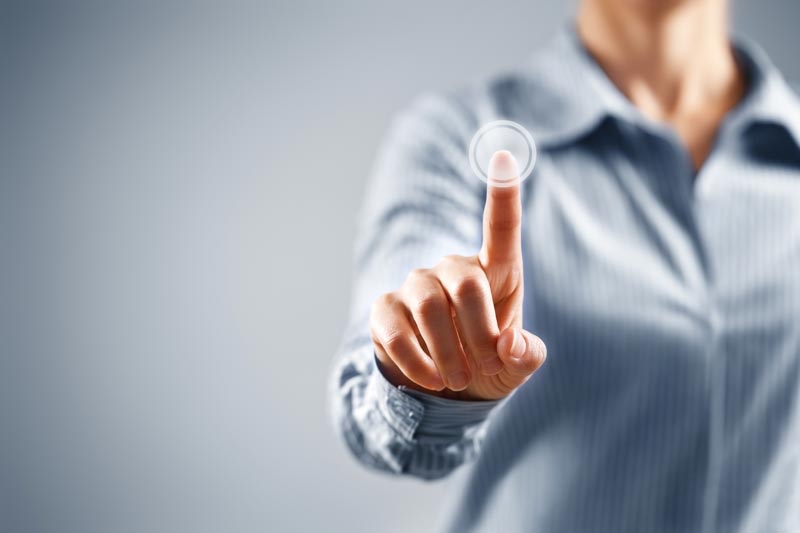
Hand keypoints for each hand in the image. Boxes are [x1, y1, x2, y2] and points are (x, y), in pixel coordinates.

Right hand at [369, 150, 545, 400]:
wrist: (445, 389)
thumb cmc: (489, 364)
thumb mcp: (518, 365)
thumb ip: (526, 354)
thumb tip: (509, 345)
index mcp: (496, 272)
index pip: (501, 228)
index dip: (503, 193)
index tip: (507, 156)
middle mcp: (453, 269)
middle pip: (465, 282)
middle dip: (478, 333)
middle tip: (485, 367)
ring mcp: (415, 286)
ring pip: (427, 305)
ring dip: (447, 351)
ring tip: (459, 380)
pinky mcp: (385, 309)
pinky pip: (396, 329)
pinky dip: (416, 361)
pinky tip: (430, 379)